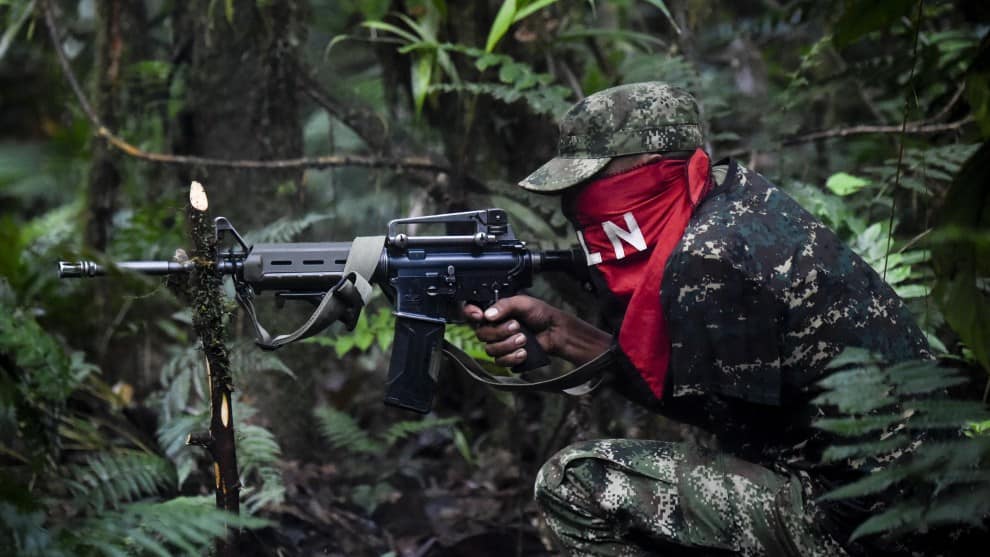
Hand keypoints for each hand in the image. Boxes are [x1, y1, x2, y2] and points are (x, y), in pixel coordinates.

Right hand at [463, 295, 610, 366]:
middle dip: (500, 332)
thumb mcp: (523, 302)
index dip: (470, 314)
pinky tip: (524, 352)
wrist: (556, 332)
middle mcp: (493, 328)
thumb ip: (504, 305)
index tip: (479, 315)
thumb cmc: (541, 314)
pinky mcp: (507, 358)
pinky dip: (513, 357)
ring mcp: (499, 344)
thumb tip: (488, 314)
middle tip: (517, 326)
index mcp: (494, 312)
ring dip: (508, 345)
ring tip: (524, 339)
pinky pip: (500, 362)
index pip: (471, 313)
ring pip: (490, 349)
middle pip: (481, 334)